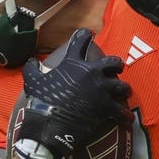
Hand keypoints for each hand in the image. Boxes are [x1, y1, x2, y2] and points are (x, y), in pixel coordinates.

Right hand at [16, 28, 130, 158]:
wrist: (51, 124)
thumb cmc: (42, 100)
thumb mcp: (32, 81)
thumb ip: (32, 69)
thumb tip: (31, 61)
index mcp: (74, 63)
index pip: (80, 41)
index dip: (84, 35)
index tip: (88, 34)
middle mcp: (91, 73)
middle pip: (113, 62)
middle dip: (117, 64)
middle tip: (116, 68)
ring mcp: (101, 90)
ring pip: (122, 86)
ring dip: (124, 89)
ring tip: (124, 93)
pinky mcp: (106, 107)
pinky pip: (121, 111)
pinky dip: (125, 115)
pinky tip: (126, 118)